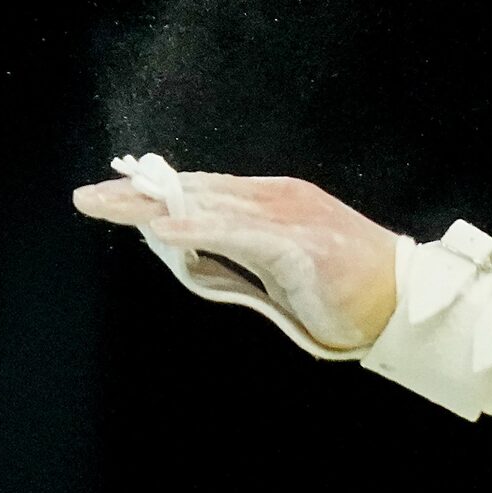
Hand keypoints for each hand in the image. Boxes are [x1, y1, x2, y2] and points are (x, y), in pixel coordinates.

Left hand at [74, 165, 401, 353]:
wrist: (403, 301)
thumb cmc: (344, 289)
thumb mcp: (276, 266)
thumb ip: (232, 254)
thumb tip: (176, 249)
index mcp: (273, 202)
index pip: (201, 191)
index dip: (153, 190)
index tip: (109, 193)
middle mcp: (278, 200)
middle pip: (196, 192)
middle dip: (139, 194)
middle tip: (87, 197)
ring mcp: (290, 218)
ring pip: (210, 207)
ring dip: (155, 207)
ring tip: (109, 206)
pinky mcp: (300, 245)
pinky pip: (241, 236)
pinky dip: (201, 232)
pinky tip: (166, 233)